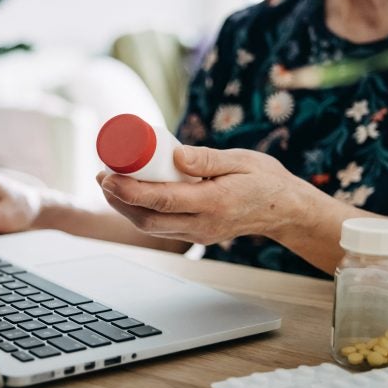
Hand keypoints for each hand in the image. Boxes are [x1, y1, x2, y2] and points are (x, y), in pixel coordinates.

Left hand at [96, 145, 315, 244]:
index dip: (129, 190)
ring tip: (109, 184)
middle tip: (102, 176)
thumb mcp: (240, 160)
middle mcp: (203, 223)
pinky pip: (162, 227)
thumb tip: (175, 153)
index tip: (108, 175)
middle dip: (118, 200)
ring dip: (126, 208)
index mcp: (214, 202)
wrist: (285, 210)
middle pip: (148, 220)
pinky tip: (130, 196)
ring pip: (152, 227)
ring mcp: (199, 233)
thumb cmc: (264, 179)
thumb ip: (208, 158)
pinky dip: (141, 213)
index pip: (162, 200)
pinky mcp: (198, 234)